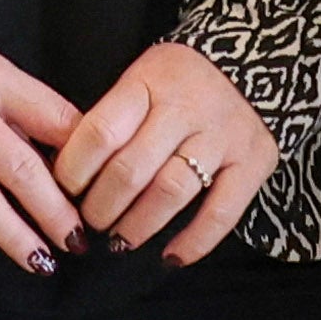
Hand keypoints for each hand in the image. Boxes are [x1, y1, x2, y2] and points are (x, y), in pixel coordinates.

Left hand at [52, 40, 279, 262]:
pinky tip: (171, 257)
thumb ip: (113, 117)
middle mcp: (187, 108)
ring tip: (120, 241)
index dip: (74, 169)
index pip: (101, 132)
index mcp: (149, 82)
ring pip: (171, 192)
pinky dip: (195, 241)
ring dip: (138, 225)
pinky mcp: (254, 163)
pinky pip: (222, 213)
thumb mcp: (142, 76)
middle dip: (101, 206)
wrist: (257, 62)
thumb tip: (68, 168)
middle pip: (131, 169)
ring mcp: (222, 137)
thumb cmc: (182, 78)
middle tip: (90, 221)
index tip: (64, 190)